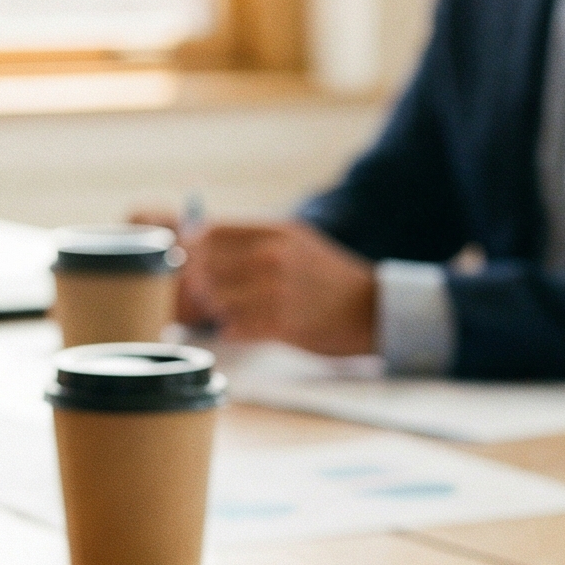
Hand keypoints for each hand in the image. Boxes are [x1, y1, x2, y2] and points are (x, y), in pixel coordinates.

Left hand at [181, 220, 377, 355]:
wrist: (372, 310)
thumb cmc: (329, 279)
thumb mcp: (298, 243)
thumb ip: (256, 241)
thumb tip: (202, 243)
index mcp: (276, 233)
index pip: (211, 233)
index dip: (193, 251)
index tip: (193, 265)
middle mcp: (274, 257)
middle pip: (207, 267)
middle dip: (199, 286)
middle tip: (206, 298)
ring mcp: (277, 291)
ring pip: (216, 300)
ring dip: (215, 312)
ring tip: (230, 315)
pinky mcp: (282, 324)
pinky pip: (234, 328)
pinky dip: (231, 332)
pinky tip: (242, 330)